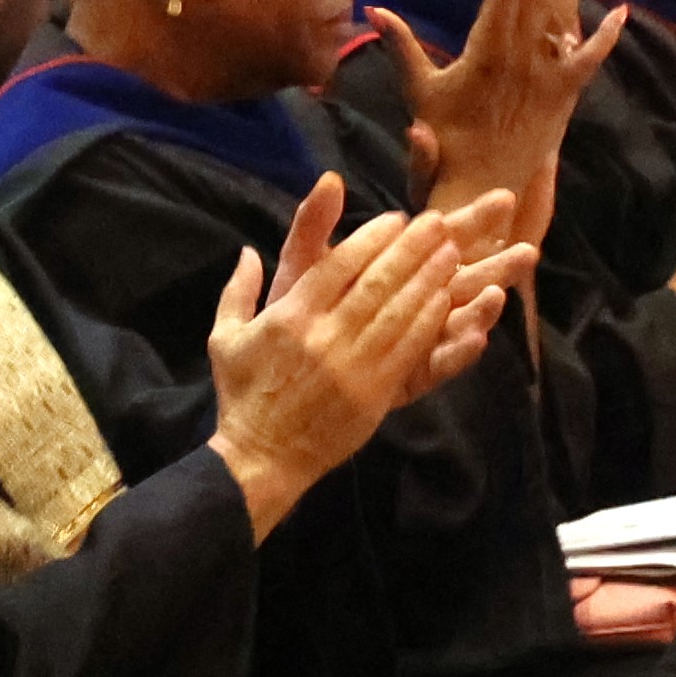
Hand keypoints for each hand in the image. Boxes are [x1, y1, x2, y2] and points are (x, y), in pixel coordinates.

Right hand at [206, 180, 519, 530]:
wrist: (261, 457)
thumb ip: (238, 291)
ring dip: (429, 279)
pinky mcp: (374, 393)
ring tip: (451, 253)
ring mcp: (353, 366)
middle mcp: (324, 337)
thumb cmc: (243, 396)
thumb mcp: (225, 337)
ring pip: (399, 312)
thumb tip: (246, 252)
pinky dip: (430, 321)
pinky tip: (446, 300)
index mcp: (290, 318)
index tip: (396, 219)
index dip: (371, 238)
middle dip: (411, 249)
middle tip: (438, 224)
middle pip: (377, 282)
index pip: (338, 265)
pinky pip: (409, 349)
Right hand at [382, 0, 616, 244]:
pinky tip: (619, 11)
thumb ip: (401, 47)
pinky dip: (606, 36)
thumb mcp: (419, 90)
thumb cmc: (443, 139)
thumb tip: (375, 9)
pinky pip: (590, 60)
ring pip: (563, 17)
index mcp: (484, 53)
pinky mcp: (566, 96)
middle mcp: (520, 60)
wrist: (479, 186)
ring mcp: (547, 77)